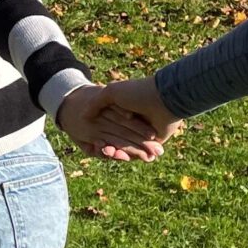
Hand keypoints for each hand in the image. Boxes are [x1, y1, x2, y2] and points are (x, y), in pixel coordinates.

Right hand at [58, 80, 183, 161]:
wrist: (163, 97)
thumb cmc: (137, 92)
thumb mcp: (112, 92)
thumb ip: (96, 103)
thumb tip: (84, 116)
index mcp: (124, 110)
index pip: (108, 125)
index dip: (98, 133)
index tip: (91, 138)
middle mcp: (134, 121)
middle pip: (116, 138)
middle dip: (107, 145)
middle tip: (99, 149)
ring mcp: (144, 132)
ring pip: (127, 146)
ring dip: (116, 151)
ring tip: (108, 152)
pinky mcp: (155, 141)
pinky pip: (140, 151)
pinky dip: (129, 154)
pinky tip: (119, 155)